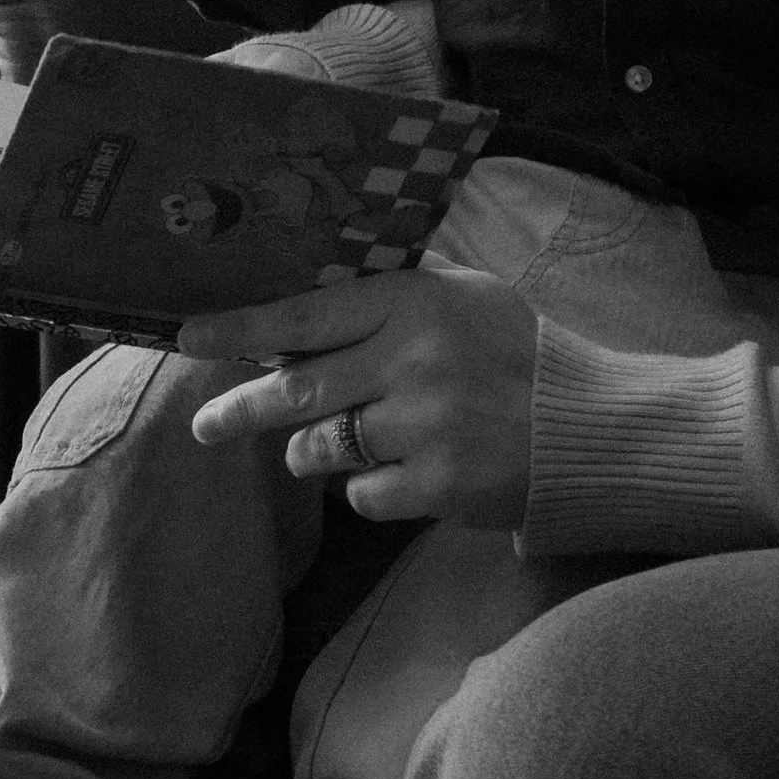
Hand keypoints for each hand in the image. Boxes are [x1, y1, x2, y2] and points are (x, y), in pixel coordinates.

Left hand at [177, 267, 538, 529]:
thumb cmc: (519, 352)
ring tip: (341, 441)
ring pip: (321, 449)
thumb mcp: (466, 293)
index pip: (306, 315)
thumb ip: (399, 286)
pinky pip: (362, 497)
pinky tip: (406, 472)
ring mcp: (423, 427)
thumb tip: (316, 282)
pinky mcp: (436, 487)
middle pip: (296, 391)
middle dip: (242, 410)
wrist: (589, 427)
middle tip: (205, 425)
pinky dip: (370, 490)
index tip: (189, 336)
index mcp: (414, 302)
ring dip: (315, 451)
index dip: (241, 327)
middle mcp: (412, 360)